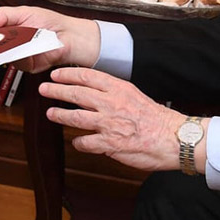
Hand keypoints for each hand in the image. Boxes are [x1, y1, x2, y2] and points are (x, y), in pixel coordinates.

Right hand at [0, 6, 99, 71]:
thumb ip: (3, 15)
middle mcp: (11, 46)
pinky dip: (19, 54)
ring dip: (0, 50)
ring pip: (2, 56)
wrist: (71, 34)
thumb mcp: (23, 11)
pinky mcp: (29, 66)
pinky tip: (23, 46)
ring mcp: (19, 57)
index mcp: (7, 31)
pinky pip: (18, 62)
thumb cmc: (50, 22)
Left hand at [39, 67, 186, 172]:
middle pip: (77, 94)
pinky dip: (79, 142)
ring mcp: (109, 124)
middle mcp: (112, 104)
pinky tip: (76, 141)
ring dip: (61, 115)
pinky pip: (87, 142)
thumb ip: (115, 94)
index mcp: (119, 89)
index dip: (69, 74)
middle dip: (57, 91)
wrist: (174, 138)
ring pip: (76, 117)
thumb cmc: (158, 119)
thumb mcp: (135, 95)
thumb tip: (97, 93)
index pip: (88, 76)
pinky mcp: (110, 144)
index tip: (57, 75)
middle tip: (44, 89)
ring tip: (51, 113)